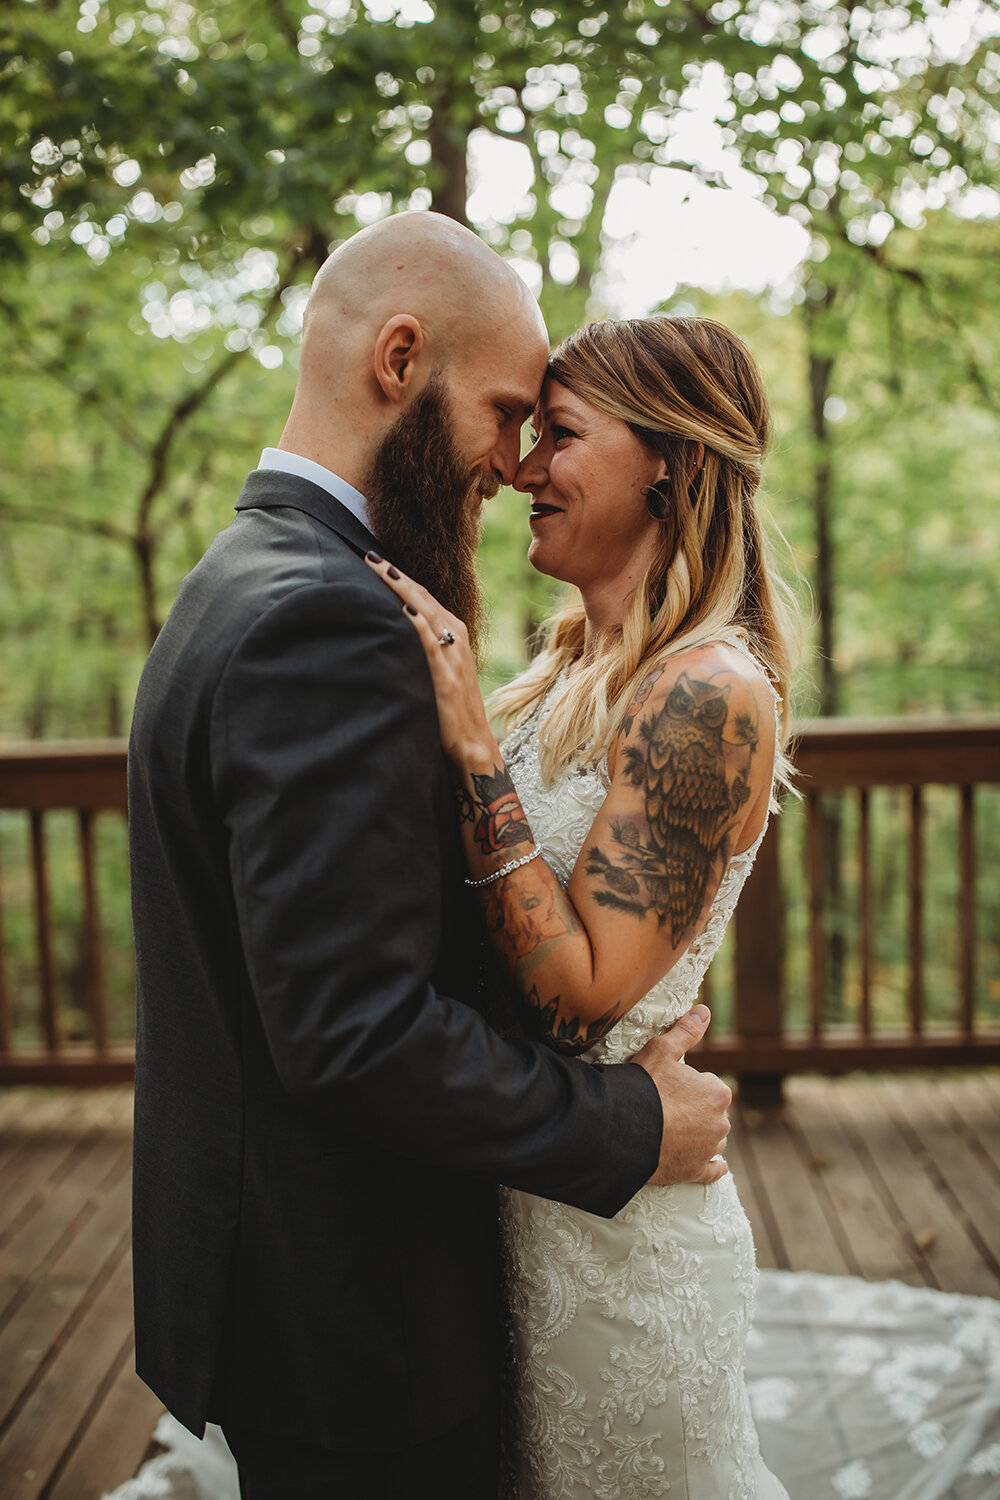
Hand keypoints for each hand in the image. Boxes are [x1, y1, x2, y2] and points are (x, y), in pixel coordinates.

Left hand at [364, 552, 495, 765]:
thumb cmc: (451, 709)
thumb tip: (395, 634)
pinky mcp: (446, 675)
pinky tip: (402, 606)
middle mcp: (456, 637)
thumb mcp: (438, 670)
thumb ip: (423, 649)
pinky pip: (429, 641)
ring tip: (378, 569)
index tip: (377, 561)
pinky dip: (416, 621)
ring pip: (425, 610)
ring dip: (401, 587)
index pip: (423, 597)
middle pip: (422, 596)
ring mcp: (453, 655)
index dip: (401, 578)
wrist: (472, 742)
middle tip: (369, 554)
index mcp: (454, 634)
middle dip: (395, 574)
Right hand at [630, 1005, 731, 1185]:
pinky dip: (711, 1166)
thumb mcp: (662, 1050)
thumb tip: (704, 1010)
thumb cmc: (643, 1088)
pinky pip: (712, 1170)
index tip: (666, 1086)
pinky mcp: (695, 1172)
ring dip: (699, 1135)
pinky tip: (713, 1165)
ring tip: (671, 1130)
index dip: (686, 1084)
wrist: (623, 1131)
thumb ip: (686, 1030)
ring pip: (711, 1138)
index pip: (707, 1084)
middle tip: (664, 1107)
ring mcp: (708, 1150)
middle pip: (710, 1111)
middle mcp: (721, 1123)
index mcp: (718, 1093)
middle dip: (694, 1109)